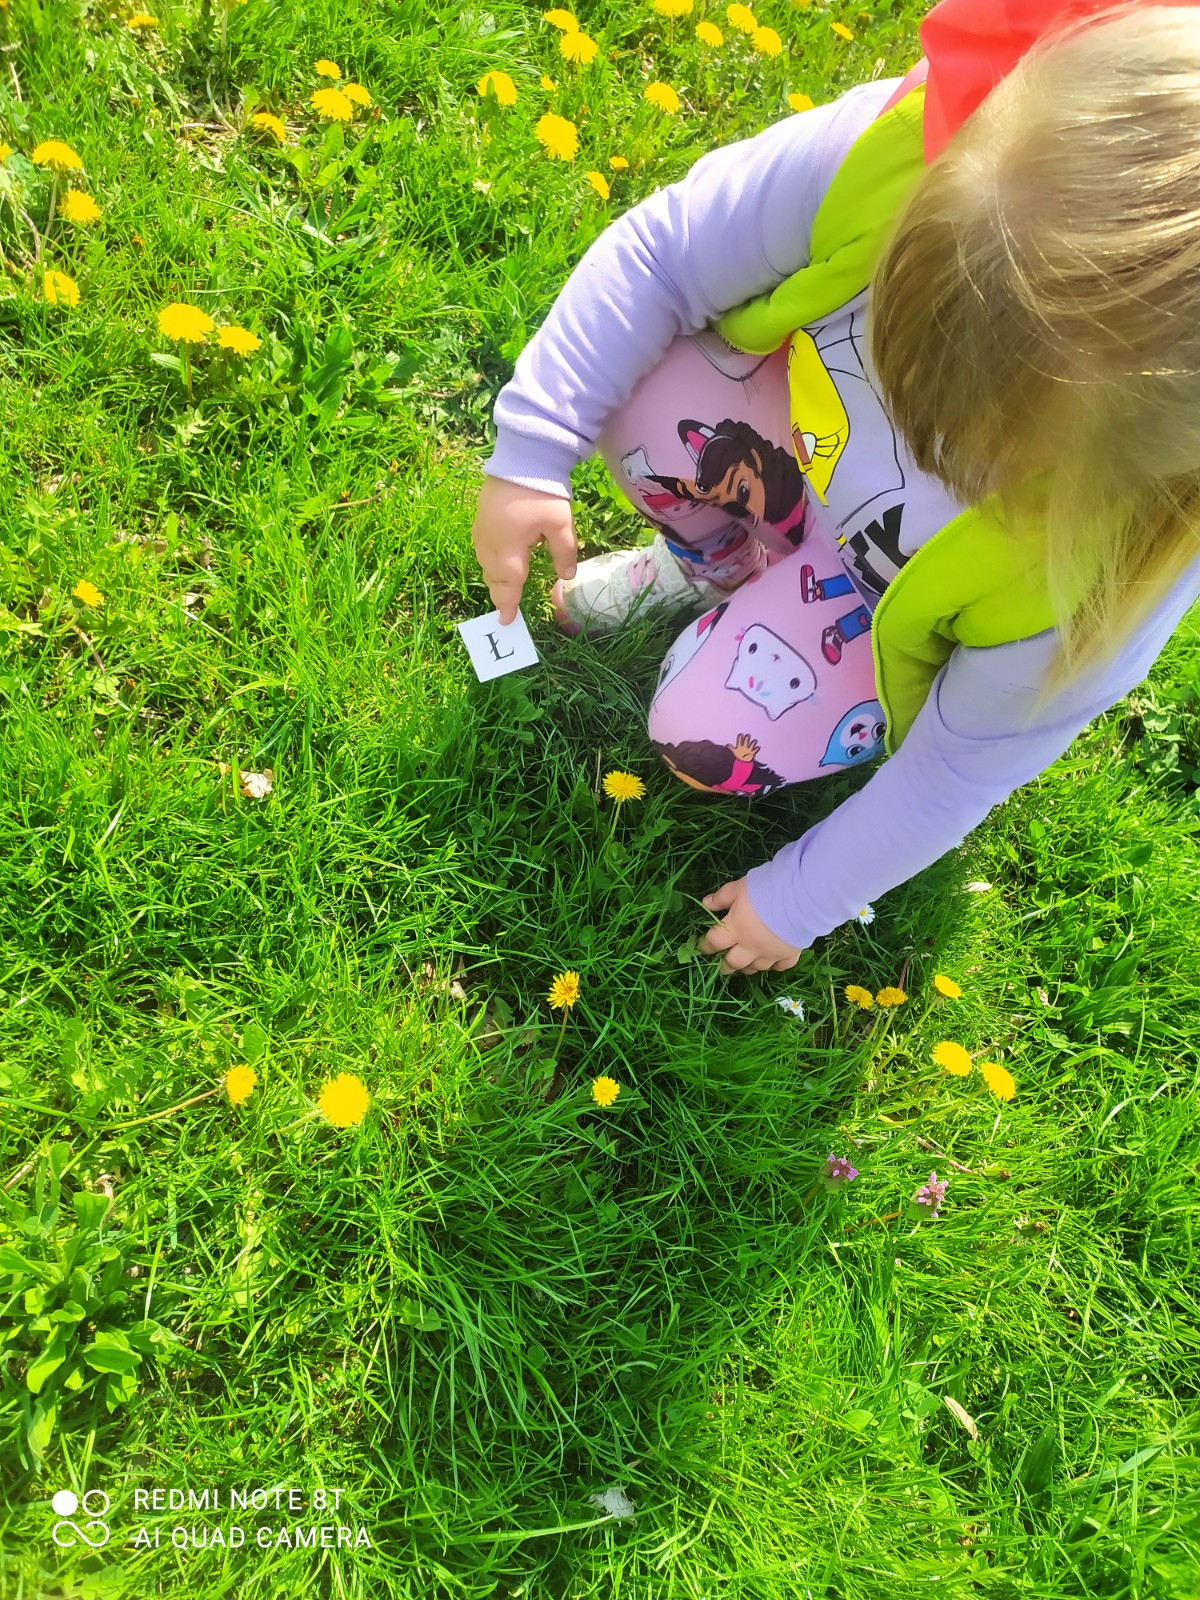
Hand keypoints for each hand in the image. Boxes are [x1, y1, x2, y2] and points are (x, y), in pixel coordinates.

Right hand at [471, 474, 578, 624]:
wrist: (522, 456)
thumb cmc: (542, 491)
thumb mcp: (560, 523)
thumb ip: (564, 553)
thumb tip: (566, 577)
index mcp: (510, 546)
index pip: (509, 583)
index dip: (508, 603)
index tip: (507, 622)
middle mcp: (490, 541)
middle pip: (493, 576)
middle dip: (500, 593)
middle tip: (506, 610)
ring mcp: (482, 529)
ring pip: (484, 563)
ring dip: (493, 578)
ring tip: (502, 590)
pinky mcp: (480, 518)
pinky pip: (481, 548)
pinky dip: (489, 561)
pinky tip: (497, 562)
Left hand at [699, 877, 802, 974]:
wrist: (801, 897)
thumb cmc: (766, 889)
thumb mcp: (739, 888)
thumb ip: (722, 898)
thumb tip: (706, 904)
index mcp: (735, 929)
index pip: (714, 942)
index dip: (706, 945)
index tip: (702, 946)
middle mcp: (750, 947)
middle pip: (733, 963)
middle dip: (725, 965)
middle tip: (722, 965)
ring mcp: (771, 954)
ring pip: (755, 968)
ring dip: (747, 967)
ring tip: (743, 966)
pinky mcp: (789, 954)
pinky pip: (780, 967)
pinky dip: (774, 966)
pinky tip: (772, 963)